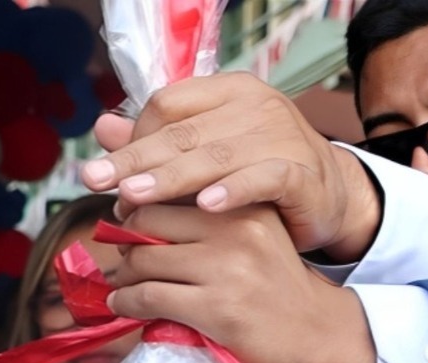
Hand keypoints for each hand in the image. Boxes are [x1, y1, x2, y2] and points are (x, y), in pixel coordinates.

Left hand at [83, 73, 381, 261]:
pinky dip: (234, 190)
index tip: (107, 172)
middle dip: (136, 159)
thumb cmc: (257, 172)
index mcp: (228, 92)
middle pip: (183, 132)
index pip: (168, 105)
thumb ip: (159, 142)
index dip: (134, 138)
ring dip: (171, 178)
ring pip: (216, 156)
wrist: (329, 196)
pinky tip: (206, 204)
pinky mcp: (302, 173)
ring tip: (133, 196)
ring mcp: (281, 137)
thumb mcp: (207, 154)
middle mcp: (255, 106)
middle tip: (98, 181)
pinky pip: (264, 178)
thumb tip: (103, 128)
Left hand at [106, 204, 378, 362]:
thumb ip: (208, 223)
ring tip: (126, 288)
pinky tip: (125, 306)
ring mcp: (226, 269)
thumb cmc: (278, 291)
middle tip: (126, 261)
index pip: (168, 191)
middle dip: (126, 242)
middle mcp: (236, 228)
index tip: (127, 226)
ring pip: (143, 260)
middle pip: (147, 220)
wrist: (322, 338)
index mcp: (244, 205)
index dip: (137, 208)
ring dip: (125, 277)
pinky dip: (127, 302)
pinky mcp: (216, 309)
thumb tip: (131, 210)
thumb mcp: (253, 238)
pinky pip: (148, 297)